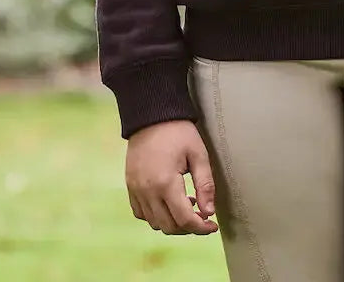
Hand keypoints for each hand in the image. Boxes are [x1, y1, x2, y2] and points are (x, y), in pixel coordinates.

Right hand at [125, 119, 218, 234]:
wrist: (152, 115)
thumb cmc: (178, 132)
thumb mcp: (198, 154)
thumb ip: (205, 185)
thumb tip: (209, 212)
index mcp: (166, 183)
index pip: (184, 219)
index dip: (201, 228)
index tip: (213, 226)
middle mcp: (147, 191)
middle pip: (169, 226)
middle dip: (188, 227)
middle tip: (202, 216)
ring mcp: (136, 190)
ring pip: (154, 223)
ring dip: (172, 222)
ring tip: (187, 204)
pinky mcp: (130, 186)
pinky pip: (141, 213)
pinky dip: (156, 215)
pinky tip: (168, 202)